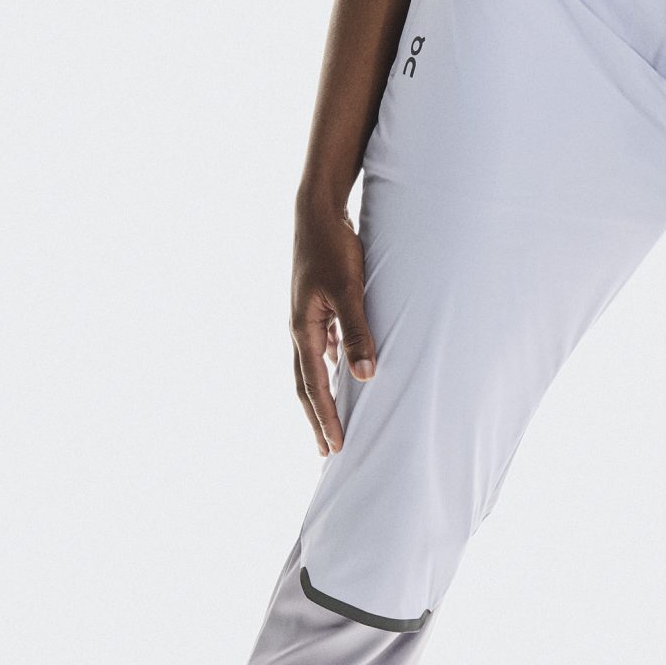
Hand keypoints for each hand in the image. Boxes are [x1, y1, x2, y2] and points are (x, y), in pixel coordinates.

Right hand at [291, 196, 376, 454]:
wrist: (316, 213)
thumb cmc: (333, 248)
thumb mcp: (349, 289)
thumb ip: (358, 331)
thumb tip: (365, 375)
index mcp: (304, 330)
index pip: (314, 387)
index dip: (325, 418)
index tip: (335, 447)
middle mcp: (300, 329)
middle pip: (305, 384)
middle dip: (317, 418)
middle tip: (327, 451)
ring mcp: (305, 319)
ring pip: (311, 368)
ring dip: (320, 396)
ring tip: (331, 420)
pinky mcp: (315, 308)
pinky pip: (320, 349)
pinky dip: (328, 369)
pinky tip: (342, 373)